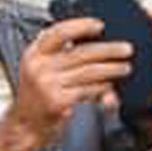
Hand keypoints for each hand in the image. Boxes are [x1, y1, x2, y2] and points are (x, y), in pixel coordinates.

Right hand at [7, 17, 132, 140]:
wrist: (26, 124)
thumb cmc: (39, 94)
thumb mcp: (41, 68)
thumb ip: (60, 54)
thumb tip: (96, 44)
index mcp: (34, 53)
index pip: (58, 32)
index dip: (81, 26)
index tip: (100, 26)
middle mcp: (38, 67)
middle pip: (81, 53)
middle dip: (109, 50)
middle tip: (126, 49)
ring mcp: (47, 85)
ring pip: (88, 72)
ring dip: (111, 69)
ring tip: (124, 68)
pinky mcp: (57, 102)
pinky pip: (88, 90)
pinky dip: (102, 88)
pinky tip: (110, 86)